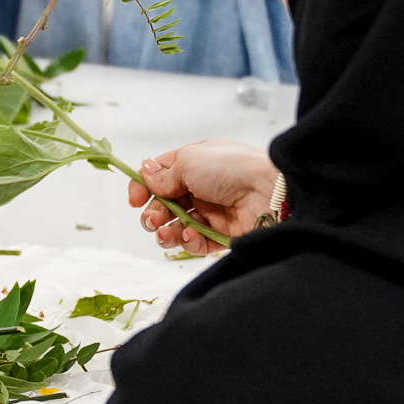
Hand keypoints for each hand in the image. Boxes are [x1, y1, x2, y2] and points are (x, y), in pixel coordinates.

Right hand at [128, 138, 280, 255]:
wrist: (269, 192)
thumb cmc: (232, 168)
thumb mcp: (189, 161)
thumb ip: (164, 174)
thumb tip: (145, 175)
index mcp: (193, 163)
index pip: (159, 176)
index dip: (143, 187)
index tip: (134, 199)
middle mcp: (200, 187)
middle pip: (163, 204)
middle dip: (152, 214)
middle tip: (152, 220)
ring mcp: (210, 212)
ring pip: (176, 226)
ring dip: (164, 232)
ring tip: (164, 233)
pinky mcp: (220, 235)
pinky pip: (194, 242)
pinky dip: (187, 241)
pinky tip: (189, 235)